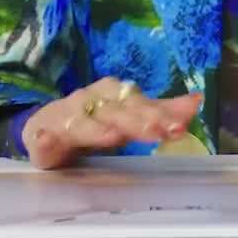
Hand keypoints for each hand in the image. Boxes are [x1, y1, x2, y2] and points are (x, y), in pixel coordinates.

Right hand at [24, 77, 202, 170]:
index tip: (180, 126)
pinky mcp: (40, 135)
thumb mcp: (129, 118)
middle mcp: (89, 100)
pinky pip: (41, 138)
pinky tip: (46, 143)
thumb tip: (197, 101)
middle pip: (114, 109)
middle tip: (157, 131)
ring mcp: (64, 117)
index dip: (159, 112)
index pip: (138, 101)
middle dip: (136, 120)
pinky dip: (44, 140)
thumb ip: (160, 112)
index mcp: (112, 95)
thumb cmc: (94, 123)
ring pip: (81, 120)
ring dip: (96, 128)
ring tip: (113, 136)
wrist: (46, 128)